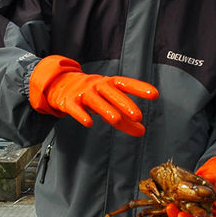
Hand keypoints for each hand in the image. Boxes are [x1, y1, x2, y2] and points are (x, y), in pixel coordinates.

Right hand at [29, 55, 157, 135]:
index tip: (154, 94)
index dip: (140, 88)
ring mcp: (83, 93)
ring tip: (116, 120)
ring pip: (95, 101)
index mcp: (109, 84)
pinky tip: (88, 123)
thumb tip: (142, 132)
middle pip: (112, 93)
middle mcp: (97, 86)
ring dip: (106, 109)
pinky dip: (81, 114)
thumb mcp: (109, 102)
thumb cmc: (93, 94)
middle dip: (125, 103)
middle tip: (138, 116)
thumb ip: (126, 118)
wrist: (61, 84)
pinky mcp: (69, 101)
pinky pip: (75, 108)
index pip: (126, 84)